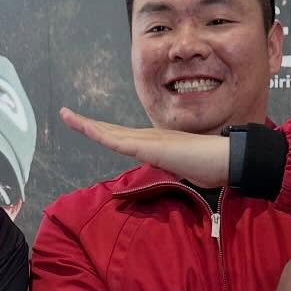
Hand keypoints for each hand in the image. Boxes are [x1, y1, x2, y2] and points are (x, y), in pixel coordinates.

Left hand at [59, 108, 228, 188]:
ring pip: (110, 132)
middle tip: (66, 114)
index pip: (122, 137)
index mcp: (154, 143)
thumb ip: (177, 171)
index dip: (103, 131)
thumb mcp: (186, 172)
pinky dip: (102, 135)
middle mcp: (148, 137)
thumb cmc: (211, 167)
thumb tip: (181, 176)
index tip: (87, 126)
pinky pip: (120, 141)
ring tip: (67, 116)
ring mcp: (148, 141)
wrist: (225, 160)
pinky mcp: (150, 147)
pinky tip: (88, 129)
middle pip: (111, 130)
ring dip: (87, 125)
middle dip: (88, 124)